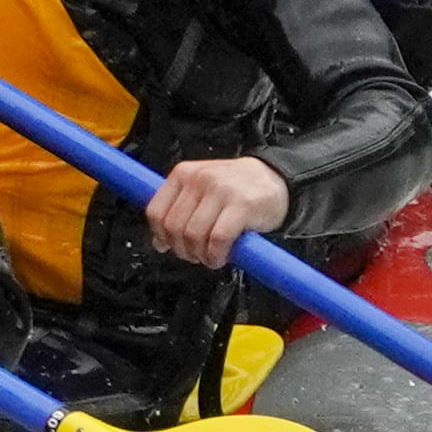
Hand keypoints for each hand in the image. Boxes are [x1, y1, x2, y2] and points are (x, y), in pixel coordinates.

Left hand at [142, 153, 291, 267]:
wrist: (276, 178)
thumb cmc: (238, 187)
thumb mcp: (202, 189)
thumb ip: (179, 211)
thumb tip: (160, 242)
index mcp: (184, 174)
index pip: (155, 211)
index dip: (160, 236)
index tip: (169, 246)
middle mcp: (199, 179)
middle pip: (174, 227)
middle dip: (182, 249)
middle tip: (194, 255)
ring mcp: (221, 191)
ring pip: (193, 235)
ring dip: (199, 255)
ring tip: (209, 257)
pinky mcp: (242, 205)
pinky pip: (218, 239)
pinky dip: (216, 255)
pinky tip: (220, 257)